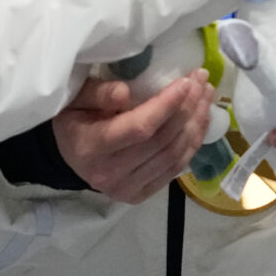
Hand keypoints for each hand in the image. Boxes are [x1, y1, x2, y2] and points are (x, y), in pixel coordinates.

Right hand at [53, 72, 213, 203]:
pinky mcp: (138, 195)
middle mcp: (109, 174)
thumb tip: (126, 92)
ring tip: (206, 96)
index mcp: (91, 147)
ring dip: (195, 124)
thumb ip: (98, 93)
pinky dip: (192, 144)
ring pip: (173, 155)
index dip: (167, 105)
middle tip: (201, 80)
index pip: (139, 128)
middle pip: (161, 141)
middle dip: (187, 108)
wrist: (69, 152)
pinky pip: (173, 169)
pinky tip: (200, 120)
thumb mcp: (76, 97)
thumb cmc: (74, 117)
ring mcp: (125, 189)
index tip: (186, 81)